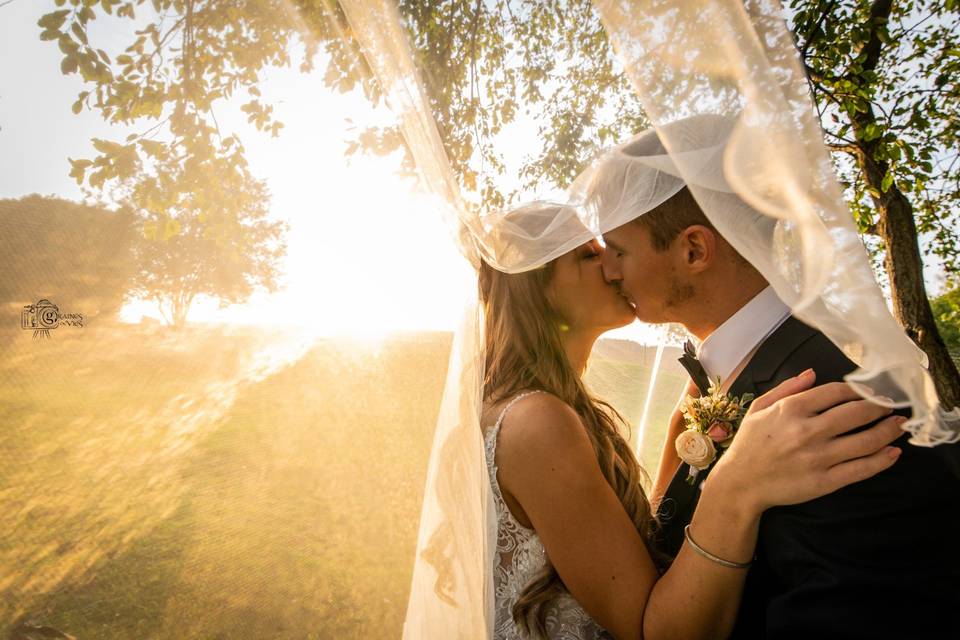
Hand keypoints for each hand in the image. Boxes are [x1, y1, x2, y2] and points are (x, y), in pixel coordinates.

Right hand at [708, 369, 905, 513]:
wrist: (740, 484)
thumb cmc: (748, 445)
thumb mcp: (758, 408)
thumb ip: (786, 388)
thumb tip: (813, 372)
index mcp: (791, 409)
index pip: (837, 392)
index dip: (860, 389)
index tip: (871, 390)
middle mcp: (807, 431)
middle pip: (857, 413)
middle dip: (881, 406)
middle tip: (892, 405)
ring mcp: (818, 457)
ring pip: (865, 440)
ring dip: (889, 430)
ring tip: (900, 425)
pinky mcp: (825, 481)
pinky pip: (861, 469)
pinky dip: (882, 460)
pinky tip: (893, 452)